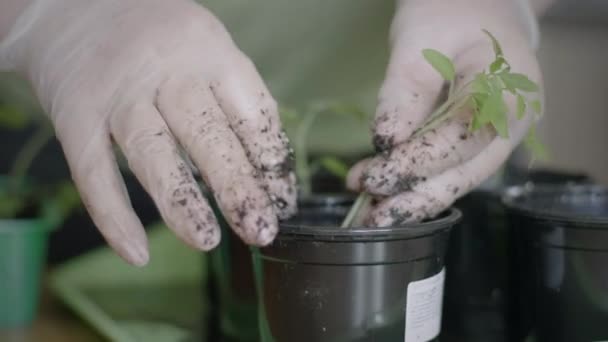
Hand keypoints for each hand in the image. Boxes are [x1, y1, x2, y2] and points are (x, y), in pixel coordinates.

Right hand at [0, 0, 295, 264]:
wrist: (71, 5)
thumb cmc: (158, 37)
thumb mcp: (205, 49)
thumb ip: (235, 99)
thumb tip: (269, 170)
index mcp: (208, 49)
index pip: (249, 111)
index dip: (269, 161)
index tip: (282, 201)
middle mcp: (163, 68)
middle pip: (206, 133)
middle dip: (237, 187)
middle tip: (260, 230)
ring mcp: (116, 92)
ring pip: (152, 153)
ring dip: (182, 203)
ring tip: (209, 240)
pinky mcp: (74, 114)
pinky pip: (93, 171)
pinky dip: (114, 216)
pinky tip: (138, 253)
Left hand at [347, 0, 543, 225]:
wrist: (480, 4)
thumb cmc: (451, 12)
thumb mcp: (420, 42)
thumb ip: (404, 93)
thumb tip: (385, 144)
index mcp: (506, 90)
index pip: (457, 140)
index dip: (413, 164)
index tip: (371, 178)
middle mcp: (513, 121)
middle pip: (465, 172)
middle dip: (414, 197)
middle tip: (370, 216)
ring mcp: (504, 133)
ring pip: (461, 178)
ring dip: (417, 198)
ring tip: (375, 213)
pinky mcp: (485, 139)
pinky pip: (456, 168)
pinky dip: (424, 183)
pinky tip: (394, 194)